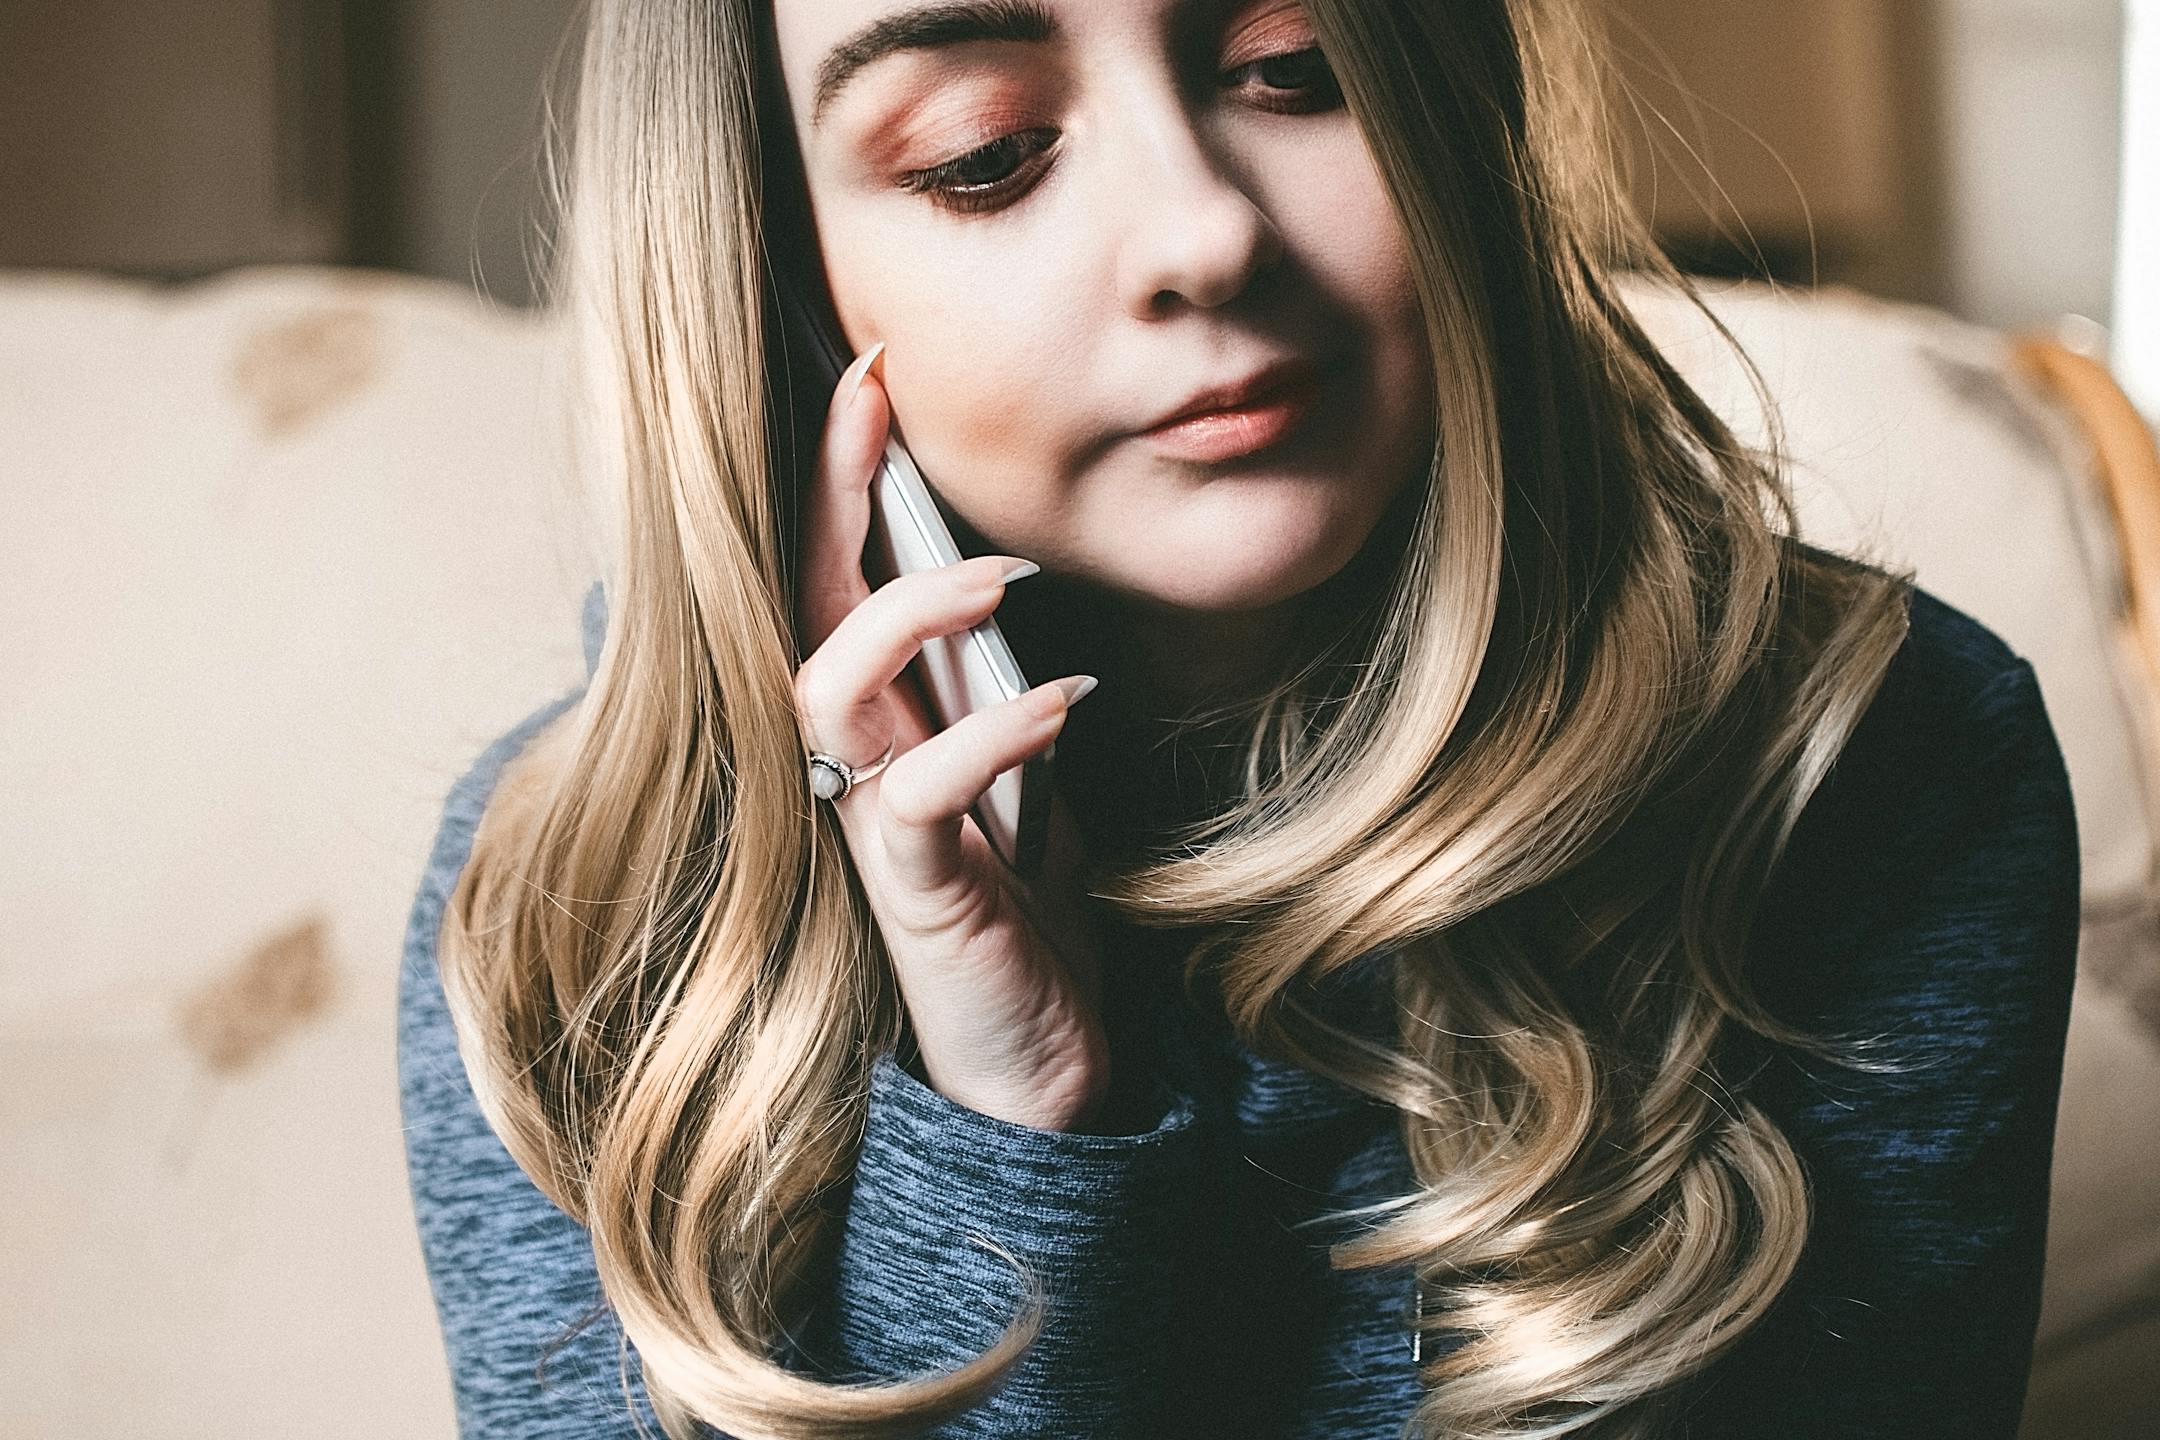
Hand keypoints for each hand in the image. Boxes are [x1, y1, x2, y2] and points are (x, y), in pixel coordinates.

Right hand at [792, 341, 1112, 1132]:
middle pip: (805, 599)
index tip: (874, 373)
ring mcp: (869, 823)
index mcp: (878, 723)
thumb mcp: (1018, 784)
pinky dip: (990, 735)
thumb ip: (993, 697)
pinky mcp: (911, 890)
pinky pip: (917, 793)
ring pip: (826, 680)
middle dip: (832, 486)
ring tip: (1000, 575)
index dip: (842, 476)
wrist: (1041, 1066)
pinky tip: (1062, 704)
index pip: (838, 577)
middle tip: (874, 383)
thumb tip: (1005, 598)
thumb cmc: (1022, 923)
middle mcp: (853, 758)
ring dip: (906, 608)